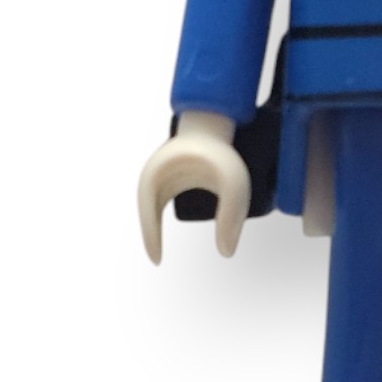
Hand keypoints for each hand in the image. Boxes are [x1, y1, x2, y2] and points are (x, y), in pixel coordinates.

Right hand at [137, 111, 250, 263]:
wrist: (214, 121)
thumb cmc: (223, 151)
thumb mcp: (234, 185)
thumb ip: (232, 217)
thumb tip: (226, 253)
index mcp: (161, 173)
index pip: (149, 212)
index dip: (151, 238)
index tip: (158, 260)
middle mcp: (155, 174)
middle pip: (148, 211)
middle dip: (151, 236)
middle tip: (158, 259)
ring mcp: (161, 173)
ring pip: (152, 207)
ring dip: (154, 227)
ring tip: (160, 252)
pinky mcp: (170, 174)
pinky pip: (160, 200)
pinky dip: (161, 218)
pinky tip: (168, 231)